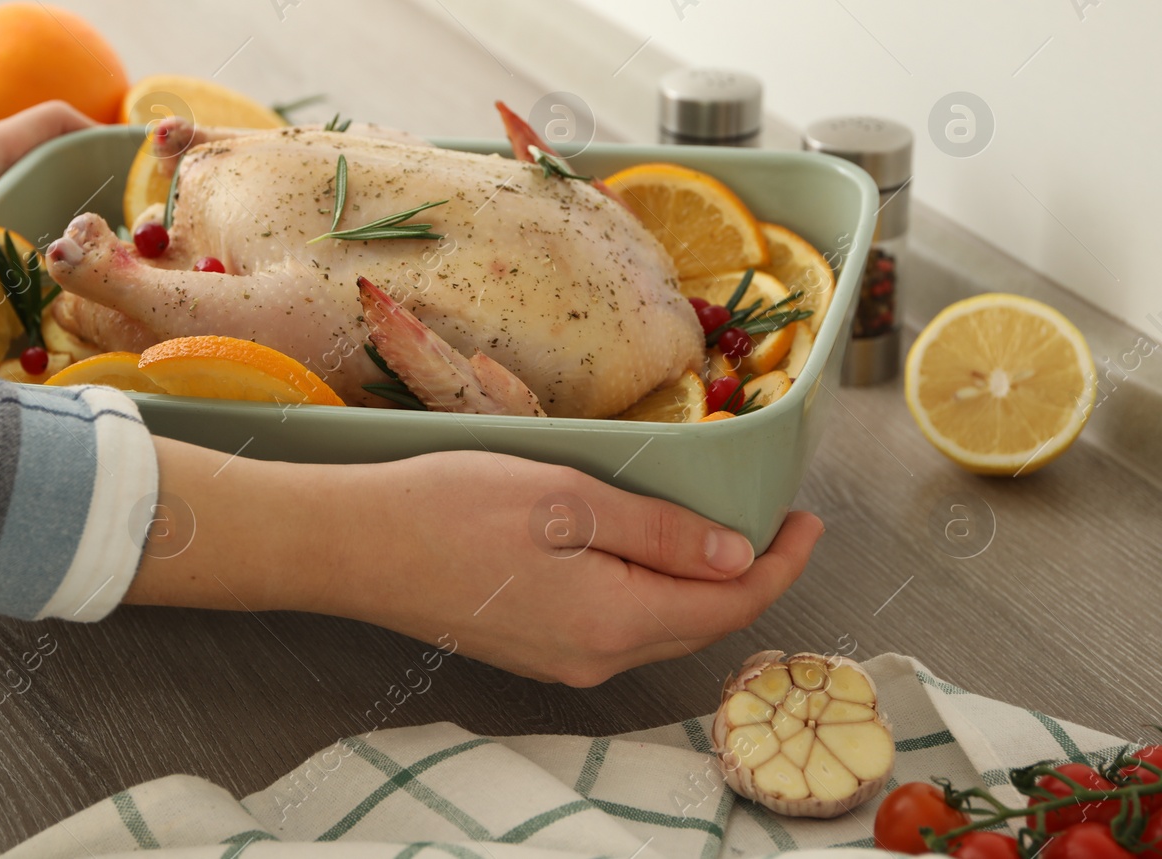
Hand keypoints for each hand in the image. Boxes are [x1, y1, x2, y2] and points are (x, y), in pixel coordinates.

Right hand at [126, 442, 823, 687]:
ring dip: (698, 587)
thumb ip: (661, 535)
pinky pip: (616, 629)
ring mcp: (559, 663)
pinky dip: (650, 594)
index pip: (730, 606)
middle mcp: (594, 660)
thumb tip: (740, 561)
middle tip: (774, 520)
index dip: (781, 565)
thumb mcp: (568, 501)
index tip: (808, 519)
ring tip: (716, 530)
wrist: (354, 547)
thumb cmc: (452, 509)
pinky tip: (642, 552)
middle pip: (699, 625)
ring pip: (658, 628)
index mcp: (614, 623)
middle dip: (748, 577)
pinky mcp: (530, 650)